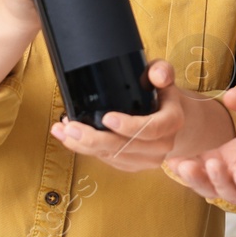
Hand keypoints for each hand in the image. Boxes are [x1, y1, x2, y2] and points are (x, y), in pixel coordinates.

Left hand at [50, 61, 197, 171]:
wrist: (170, 119)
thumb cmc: (162, 94)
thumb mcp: (163, 76)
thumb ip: (161, 71)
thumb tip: (158, 76)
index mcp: (172, 122)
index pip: (151, 129)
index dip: (129, 126)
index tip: (107, 118)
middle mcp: (162, 145)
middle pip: (125, 147)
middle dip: (94, 139)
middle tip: (71, 127)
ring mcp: (147, 158)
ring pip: (112, 156)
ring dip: (84, 146)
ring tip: (63, 130)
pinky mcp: (133, 165)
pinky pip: (108, 160)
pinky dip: (87, 150)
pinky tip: (72, 137)